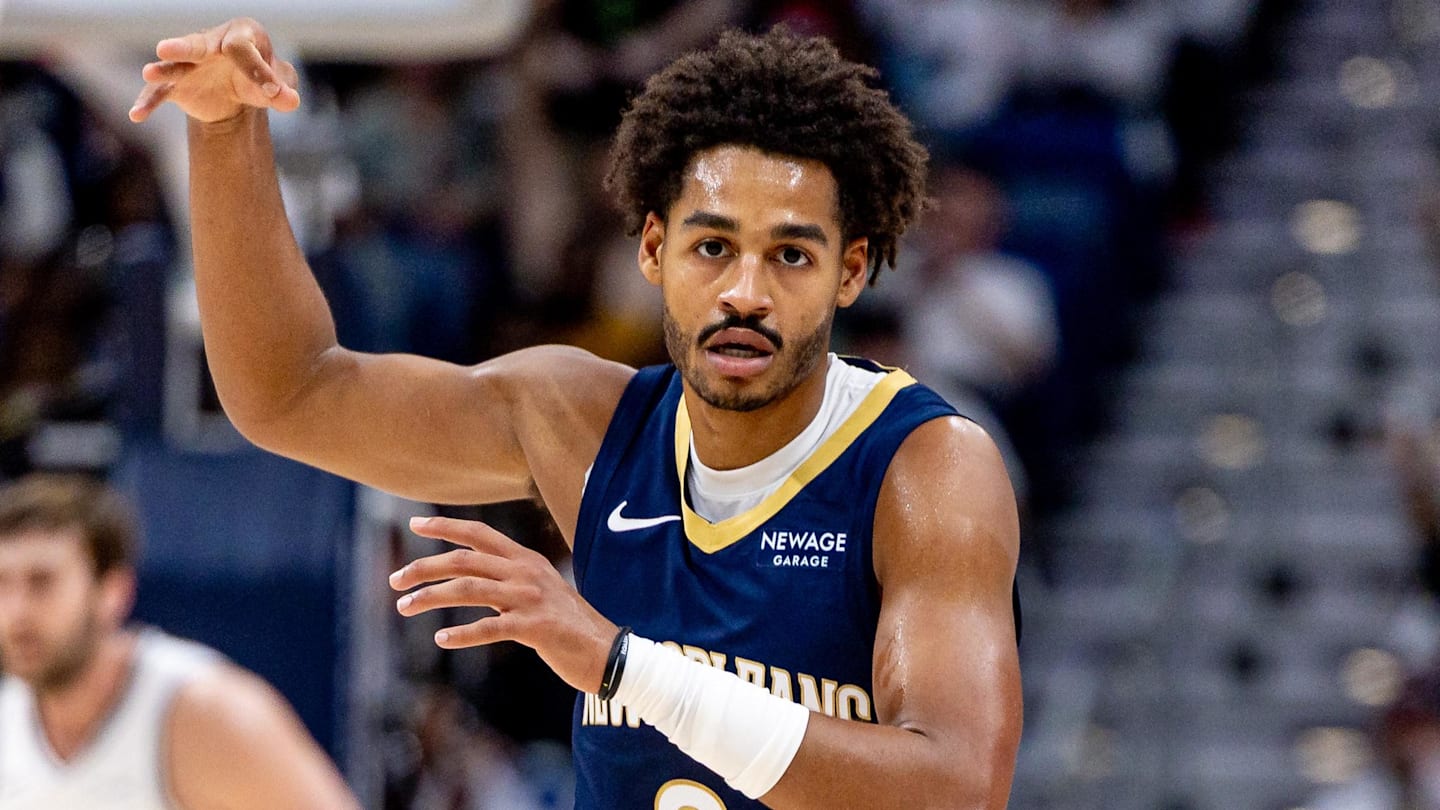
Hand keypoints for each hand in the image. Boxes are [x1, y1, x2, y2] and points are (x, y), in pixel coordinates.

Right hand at [129, 17, 299, 123]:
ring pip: (175, 65)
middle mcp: (211, 43)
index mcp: (241, 34)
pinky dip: (150, 103)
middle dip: (184, 48)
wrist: (238, 92)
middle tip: (166, 49)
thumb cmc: (262, 79)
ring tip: (148, 73)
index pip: (243, 49)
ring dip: (162, 70)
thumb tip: (290, 101)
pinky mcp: (178, 85)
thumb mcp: (279, 85)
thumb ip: (283, 90)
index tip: (272, 94)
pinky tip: (137, 115)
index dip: (258, 72)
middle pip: (197, 44)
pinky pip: (161, 93)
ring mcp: (191, 64)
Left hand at [390, 516, 616, 692]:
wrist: (606, 651)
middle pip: (465, 560)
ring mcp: (530, 599)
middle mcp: (526, 573)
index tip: (414, 523)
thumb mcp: (539, 590)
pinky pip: (490, 628)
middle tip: (395, 579)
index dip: (445, 527)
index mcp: (526, 559)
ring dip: (432, 596)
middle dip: (425, 566)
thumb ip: (508, 579)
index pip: (479, 534)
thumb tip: (468, 579)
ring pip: (469, 589)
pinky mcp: (534, 627)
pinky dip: (462, 634)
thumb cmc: (568, 624)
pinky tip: (441, 640)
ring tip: (404, 606)